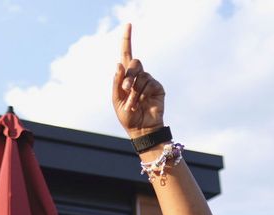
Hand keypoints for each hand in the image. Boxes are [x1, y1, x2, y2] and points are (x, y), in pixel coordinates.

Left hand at [112, 23, 164, 137]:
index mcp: (125, 78)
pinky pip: (148, 83)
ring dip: (133, 90)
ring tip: (132, 104)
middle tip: (126, 89)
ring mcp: (148, 81)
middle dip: (128, 76)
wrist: (141, 130)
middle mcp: (137, 77)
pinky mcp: (157, 87)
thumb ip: (117, 83)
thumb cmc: (127, 117)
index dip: (126, 40)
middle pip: (134, 63)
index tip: (128, 24)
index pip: (126, 55)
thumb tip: (118, 64)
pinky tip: (140, 104)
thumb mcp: (117, 101)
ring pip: (140, 75)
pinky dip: (141, 93)